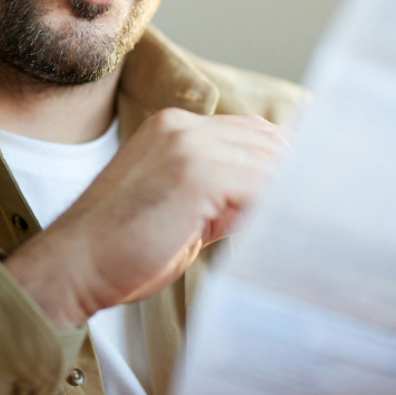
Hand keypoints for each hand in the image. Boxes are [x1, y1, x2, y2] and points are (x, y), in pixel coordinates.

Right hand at [4, 108, 290, 327]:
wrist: (71, 267)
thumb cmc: (120, 250)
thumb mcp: (178, 208)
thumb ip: (220, 195)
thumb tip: (269, 202)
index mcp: (174, 128)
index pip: (251, 132)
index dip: (284, 159)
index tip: (312, 186)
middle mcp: (182, 127)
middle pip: (266, 139)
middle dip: (297, 172)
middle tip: (324, 204)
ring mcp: (187, 146)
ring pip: (268, 161)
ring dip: (291, 193)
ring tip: (310, 223)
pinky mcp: (194, 174)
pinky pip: (259, 185)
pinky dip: (277, 208)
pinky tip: (285, 232)